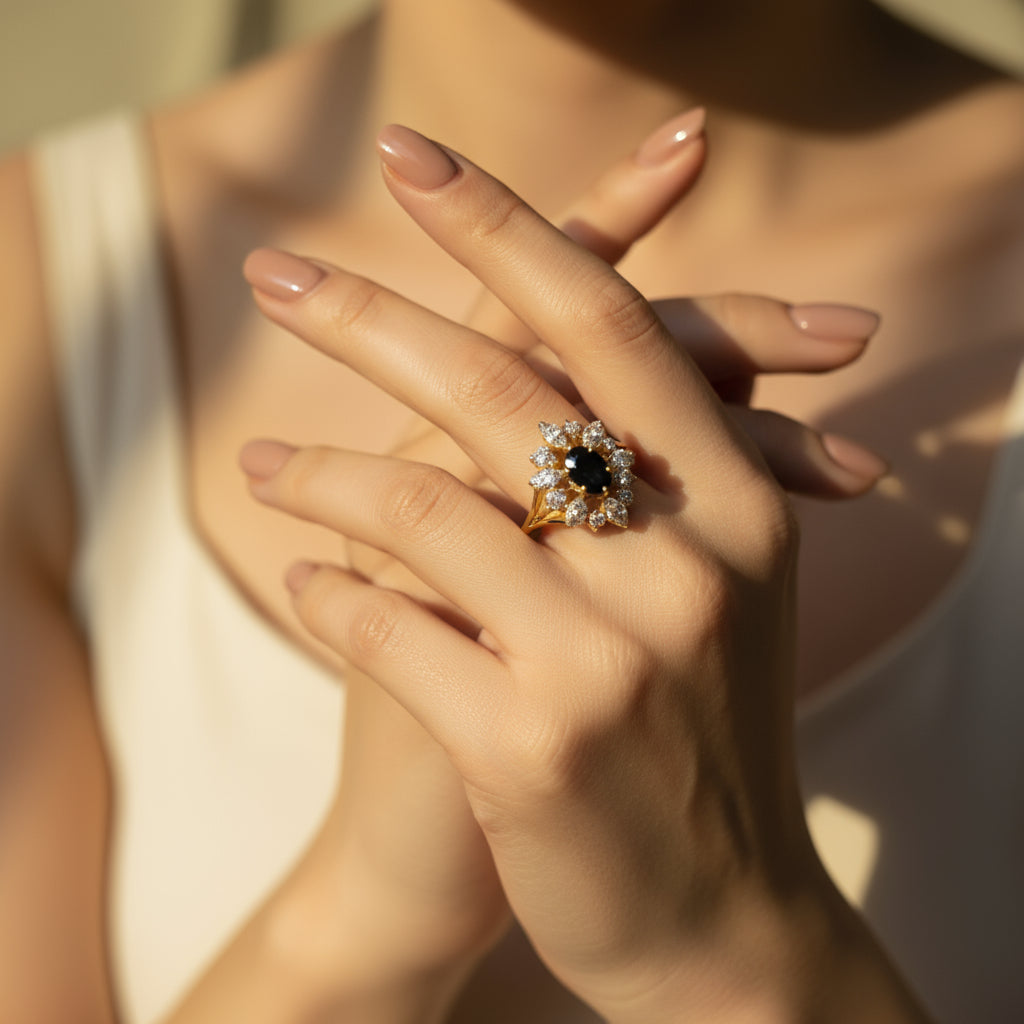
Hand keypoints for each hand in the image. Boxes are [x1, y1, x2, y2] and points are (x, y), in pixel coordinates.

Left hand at [241, 128, 924, 1021]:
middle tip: (277, 271)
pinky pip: (394, 629)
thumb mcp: (712, 588)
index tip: (417, 157)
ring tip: (261, 471)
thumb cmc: (695, 732)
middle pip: (503, 387)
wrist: (715, 916)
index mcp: (740, 508)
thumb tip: (552, 357)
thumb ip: (656, 473)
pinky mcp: (531, 748)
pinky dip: (335, 593)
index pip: (612, 325)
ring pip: (427, 506)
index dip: (512, 225)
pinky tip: (306, 579)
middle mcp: (688, 566)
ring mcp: (610, 659)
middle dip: (372, 315)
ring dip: (321, 476)